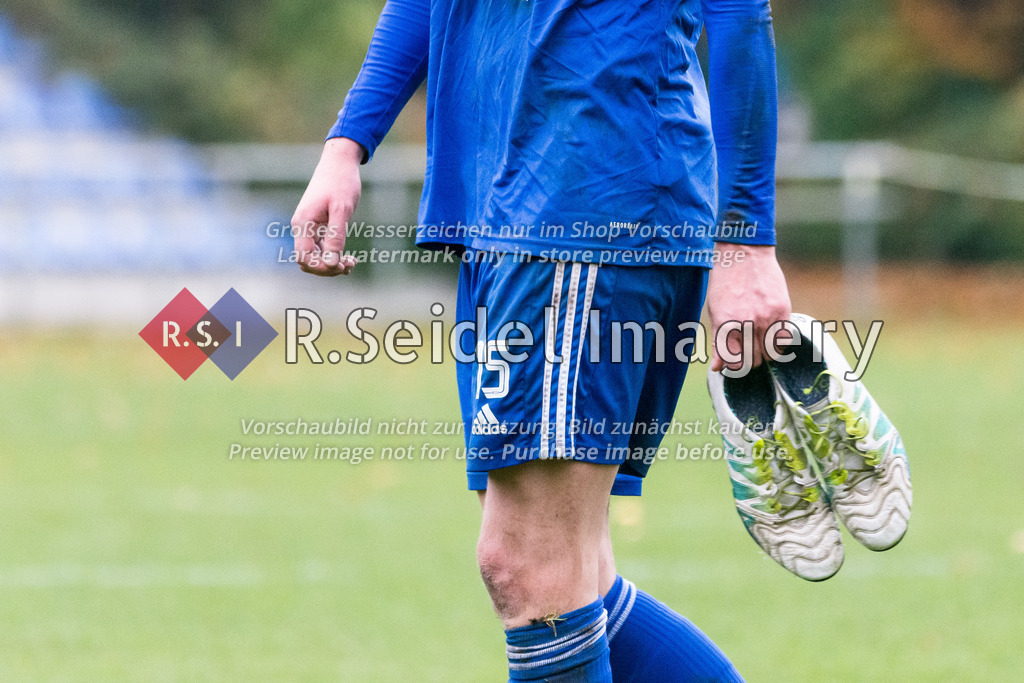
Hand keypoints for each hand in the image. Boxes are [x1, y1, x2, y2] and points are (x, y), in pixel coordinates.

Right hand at [290, 137, 363, 275]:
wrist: (339, 163)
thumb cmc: (341, 183)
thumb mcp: (342, 210)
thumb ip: (336, 236)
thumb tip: (331, 263)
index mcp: (303, 223)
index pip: (304, 258)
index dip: (321, 267)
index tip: (341, 266)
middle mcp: (302, 227)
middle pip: (307, 261)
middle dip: (327, 268)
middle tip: (349, 265)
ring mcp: (308, 227)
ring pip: (315, 256)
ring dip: (331, 263)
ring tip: (352, 263)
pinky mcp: (317, 226)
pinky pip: (321, 248)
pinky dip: (333, 255)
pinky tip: (349, 258)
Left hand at [706, 243, 791, 372]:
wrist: (744, 254)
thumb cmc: (725, 283)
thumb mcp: (715, 312)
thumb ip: (718, 342)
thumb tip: (717, 368)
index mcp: (726, 326)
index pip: (735, 364)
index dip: (735, 366)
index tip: (736, 360)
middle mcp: (746, 325)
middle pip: (753, 361)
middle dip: (750, 360)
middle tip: (748, 350)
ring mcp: (766, 318)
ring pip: (771, 354)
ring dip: (765, 352)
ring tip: (760, 341)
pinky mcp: (782, 310)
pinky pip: (785, 339)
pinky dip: (779, 341)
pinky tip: (772, 333)